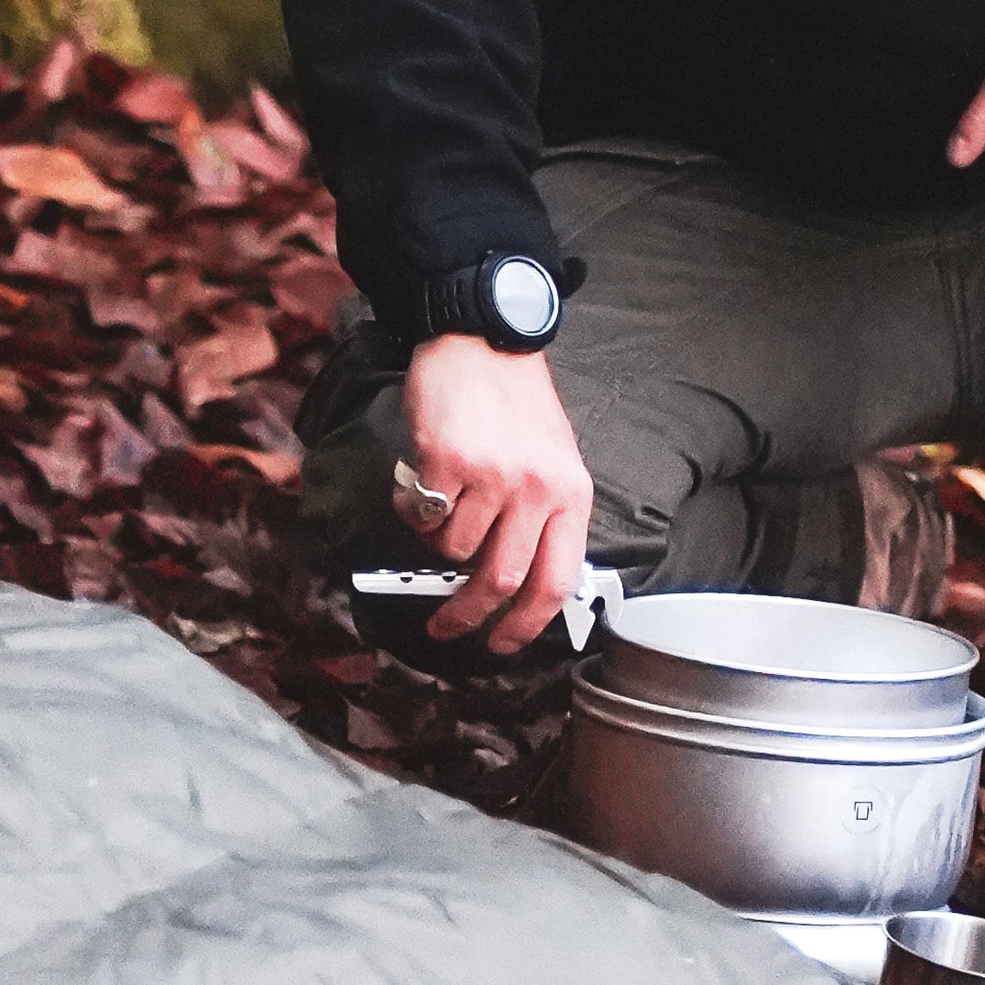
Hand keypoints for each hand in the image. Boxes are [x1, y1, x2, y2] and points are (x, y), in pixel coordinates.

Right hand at [399, 330, 594, 650]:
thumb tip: (520, 587)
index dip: (526, 625)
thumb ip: (545, 520)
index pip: (555, 582)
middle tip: (446, 625)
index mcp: (572, 495)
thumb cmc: (517, 404)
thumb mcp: (554, 463)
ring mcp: (491, 475)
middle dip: (467, 614)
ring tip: (441, 507)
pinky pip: (423, 515)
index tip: (501, 644)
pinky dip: (413, 510)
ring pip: (454, 549)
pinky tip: (419, 483)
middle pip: (501, 579)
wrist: (483, 340)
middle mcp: (536, 489)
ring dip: (437, 541)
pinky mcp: (447, 460)